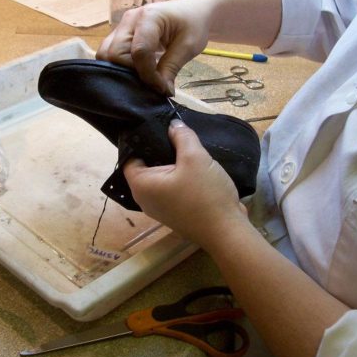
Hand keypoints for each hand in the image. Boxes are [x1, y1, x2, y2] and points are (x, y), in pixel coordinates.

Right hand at [97, 0, 211, 95]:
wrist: (192, 10)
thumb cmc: (193, 24)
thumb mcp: (188, 47)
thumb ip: (171, 68)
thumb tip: (160, 92)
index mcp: (149, 17)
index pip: (139, 51)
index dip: (148, 75)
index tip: (162, 88)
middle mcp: (130, 19)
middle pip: (114, 53)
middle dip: (130, 72)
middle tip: (150, 83)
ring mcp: (122, 26)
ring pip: (107, 54)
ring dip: (122, 70)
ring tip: (143, 77)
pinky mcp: (120, 34)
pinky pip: (111, 53)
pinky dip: (120, 66)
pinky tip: (138, 71)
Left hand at [123, 119, 249, 247]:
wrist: (227, 231)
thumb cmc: (206, 194)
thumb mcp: (195, 157)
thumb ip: (182, 136)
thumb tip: (173, 125)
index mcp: (141, 185)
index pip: (129, 156)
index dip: (140, 140)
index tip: (155, 125)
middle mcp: (144, 199)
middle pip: (145, 166)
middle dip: (157, 150)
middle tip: (172, 132)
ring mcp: (159, 208)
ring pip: (160, 177)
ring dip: (171, 164)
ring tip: (184, 146)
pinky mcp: (174, 213)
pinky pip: (170, 188)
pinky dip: (178, 177)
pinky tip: (192, 166)